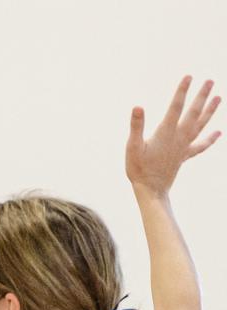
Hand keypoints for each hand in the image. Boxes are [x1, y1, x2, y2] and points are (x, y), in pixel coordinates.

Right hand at [126, 76, 220, 195]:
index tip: (189, 77)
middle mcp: (179, 137)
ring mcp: (184, 146)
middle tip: (210, 81)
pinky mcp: (184, 156)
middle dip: (202, 96)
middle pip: (194, 113)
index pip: (176, 107)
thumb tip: (138, 107)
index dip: (182, 91)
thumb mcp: (133, 147)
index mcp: (166, 133)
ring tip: (218, 98)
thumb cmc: (139, 169)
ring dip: (210, 111)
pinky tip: (218, 133)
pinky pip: (201, 146)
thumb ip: (136, 126)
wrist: (151, 190)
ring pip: (201, 125)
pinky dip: (210, 139)